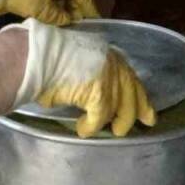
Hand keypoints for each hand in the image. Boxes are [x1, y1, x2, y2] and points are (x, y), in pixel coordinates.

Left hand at [0, 0, 99, 25]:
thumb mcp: (40, 7)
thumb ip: (58, 16)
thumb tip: (68, 22)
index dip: (89, 9)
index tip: (96, 23)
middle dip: (76, 13)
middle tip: (80, 31)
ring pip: (59, 1)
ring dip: (63, 15)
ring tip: (69, 31)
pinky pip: (48, 3)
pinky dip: (53, 13)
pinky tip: (55, 25)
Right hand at [3, 19, 155, 136]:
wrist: (37, 57)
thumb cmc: (47, 58)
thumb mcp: (76, 60)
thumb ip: (90, 73)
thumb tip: (89, 91)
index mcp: (107, 54)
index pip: (129, 76)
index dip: (138, 93)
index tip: (146, 109)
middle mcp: (112, 64)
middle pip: (132, 92)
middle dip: (139, 110)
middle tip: (145, 123)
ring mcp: (108, 79)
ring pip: (119, 108)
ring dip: (110, 122)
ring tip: (105, 130)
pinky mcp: (100, 95)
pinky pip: (99, 118)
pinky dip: (91, 126)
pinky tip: (83, 129)